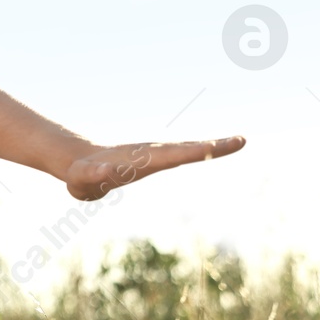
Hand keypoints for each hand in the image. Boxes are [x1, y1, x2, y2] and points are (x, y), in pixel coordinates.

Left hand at [64, 136, 245, 200]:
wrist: (78, 164)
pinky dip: (203, 149)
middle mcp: (152, 155)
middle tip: (240, 140)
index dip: (199, 152)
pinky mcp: (154, 161)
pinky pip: (182, 154)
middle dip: (214, 147)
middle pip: (187, 150)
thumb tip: (107, 170)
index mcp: (141, 160)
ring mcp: (155, 157)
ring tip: (237, 141)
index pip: (174, 156)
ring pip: (187, 150)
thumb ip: (94, 175)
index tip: (220, 146)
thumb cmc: (82, 176)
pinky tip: (223, 145)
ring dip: (213, 147)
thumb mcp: (84, 178)